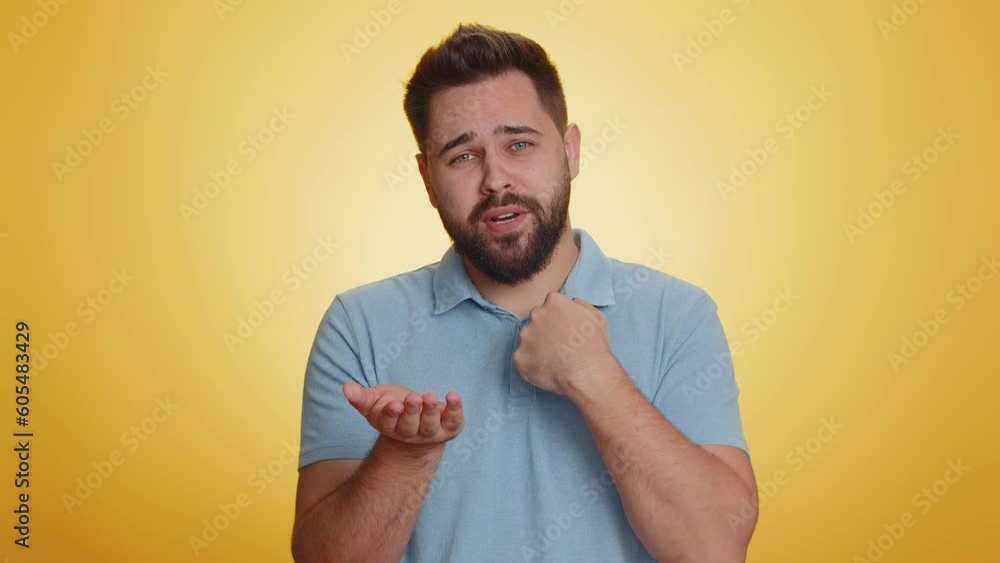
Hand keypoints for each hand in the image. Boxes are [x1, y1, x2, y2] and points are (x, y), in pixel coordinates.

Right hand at [342, 382, 464, 444]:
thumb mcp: (375, 401)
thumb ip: (361, 397)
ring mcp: (431, 433)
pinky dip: (455, 409)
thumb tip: (346, 388)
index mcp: (390, 426)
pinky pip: (454, 421)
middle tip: (414, 398)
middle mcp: (410, 433)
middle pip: (410, 426)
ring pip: (430, 426)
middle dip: (412, 412)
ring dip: (431, 411)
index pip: (389, 423)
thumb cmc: (393, 407)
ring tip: (430, 396)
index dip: (392, 415)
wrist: (419, 420)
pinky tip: (453, 396)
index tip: (395, 405)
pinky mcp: (450, 427)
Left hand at [513, 291, 615, 394]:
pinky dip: (532, 363)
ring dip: (537, 346)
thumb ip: (579, 305)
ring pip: (528, 338)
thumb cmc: (594, 346)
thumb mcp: (596, 316)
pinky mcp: (519, 356)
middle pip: (536, 319)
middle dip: (545, 330)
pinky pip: (523, 358)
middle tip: (559, 345)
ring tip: (554, 358)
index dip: (558, 318)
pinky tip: (547, 369)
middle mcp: (536, 315)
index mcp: (553, 301)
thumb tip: (570, 304)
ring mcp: (525, 336)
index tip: (564, 329)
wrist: (586, 373)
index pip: (550, 304)